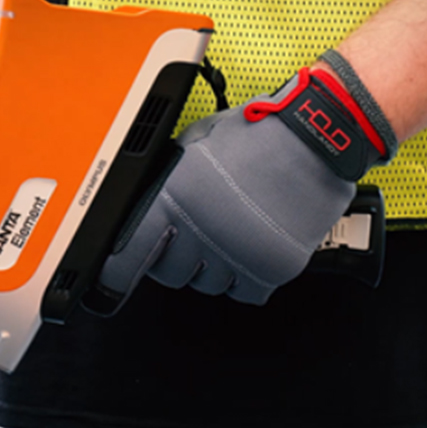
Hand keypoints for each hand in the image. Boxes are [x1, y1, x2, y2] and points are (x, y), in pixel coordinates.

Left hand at [98, 66, 392, 305]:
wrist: (317, 137)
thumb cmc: (258, 132)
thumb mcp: (196, 145)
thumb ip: (168, 182)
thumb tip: (148, 208)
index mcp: (174, 197)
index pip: (130, 253)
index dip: (115, 275)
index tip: (109, 288)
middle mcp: (202, 231)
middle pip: (171, 274)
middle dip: (176, 259)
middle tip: (193, 238)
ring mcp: (237, 253)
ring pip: (207, 286)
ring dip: (212, 267)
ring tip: (230, 234)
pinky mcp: (271, 268)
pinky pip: (244, 294)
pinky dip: (245, 278)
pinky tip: (250, 250)